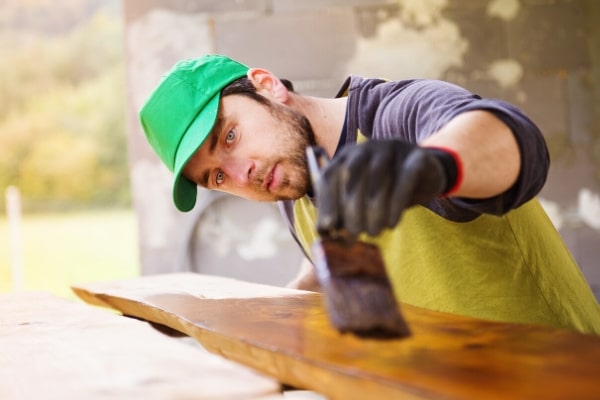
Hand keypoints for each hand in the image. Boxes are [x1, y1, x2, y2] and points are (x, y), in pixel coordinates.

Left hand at [315, 140, 459, 237]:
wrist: (426, 174)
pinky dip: (396, 205)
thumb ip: (343, 211)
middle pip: (351, 175)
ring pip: (378, 179)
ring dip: (374, 210)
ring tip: (374, 232)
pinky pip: (405, 179)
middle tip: (354, 233)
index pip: (329, 175)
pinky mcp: (417, 156)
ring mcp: (392, 148)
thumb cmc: (386, 190)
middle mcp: (366, 147)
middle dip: (351, 208)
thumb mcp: (362, 199)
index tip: (326, 227)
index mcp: (347, 156)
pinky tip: (392, 224)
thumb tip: (326, 232)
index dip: (326, 202)